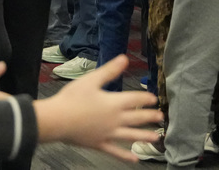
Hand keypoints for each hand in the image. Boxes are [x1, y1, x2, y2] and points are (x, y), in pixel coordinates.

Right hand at [34, 54, 160, 160]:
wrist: (58, 119)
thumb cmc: (73, 98)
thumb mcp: (92, 80)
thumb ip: (110, 70)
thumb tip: (125, 59)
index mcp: (114, 102)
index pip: (135, 99)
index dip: (146, 98)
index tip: (155, 99)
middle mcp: (115, 119)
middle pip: (136, 118)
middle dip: (150, 117)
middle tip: (161, 117)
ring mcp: (108, 134)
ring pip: (131, 136)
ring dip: (144, 136)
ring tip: (156, 138)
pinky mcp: (99, 144)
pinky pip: (116, 151)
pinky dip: (126, 156)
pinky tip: (135, 160)